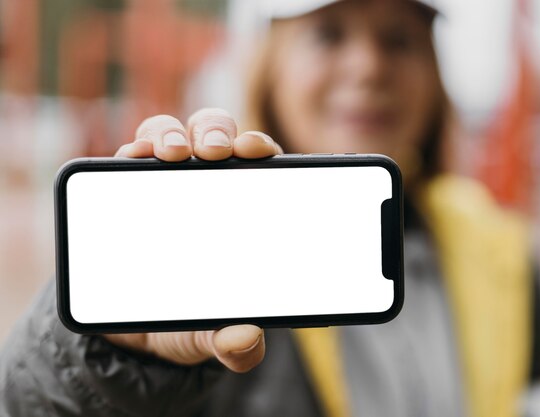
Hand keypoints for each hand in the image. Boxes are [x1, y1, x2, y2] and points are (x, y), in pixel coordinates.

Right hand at [105, 108, 281, 371]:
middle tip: (216, 152)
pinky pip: (128, 157)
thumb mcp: (212, 336)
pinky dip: (133, 149)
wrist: (132, 334)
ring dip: (172, 134)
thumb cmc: (187, 319)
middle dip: (217, 132)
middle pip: (216, 136)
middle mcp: (204, 185)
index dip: (260, 148)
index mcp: (239, 207)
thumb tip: (246, 339)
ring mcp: (164, 182)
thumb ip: (234, 345)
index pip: (258, 164)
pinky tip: (135, 157)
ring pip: (171, 135)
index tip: (259, 152)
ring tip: (173, 153)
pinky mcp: (126, 189)